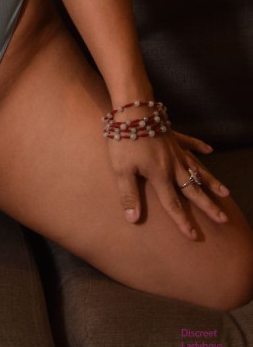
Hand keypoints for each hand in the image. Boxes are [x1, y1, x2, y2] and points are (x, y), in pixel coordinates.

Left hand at [106, 128, 229, 238]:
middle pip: (192, 189)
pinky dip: (199, 146)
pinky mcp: (173, 135)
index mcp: (160, 176)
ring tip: (225, 192)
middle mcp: (172, 165)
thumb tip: (134, 219)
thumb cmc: (124, 140)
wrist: (133, 110)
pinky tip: (209, 150)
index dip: (182, 221)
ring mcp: (175, 150)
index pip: (173, 204)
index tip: (194, 235)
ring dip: (210, 181)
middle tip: (223, 218)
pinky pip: (190, 142)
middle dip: (208, 206)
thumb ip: (129, 195)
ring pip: (197, 169)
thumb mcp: (121, 170)